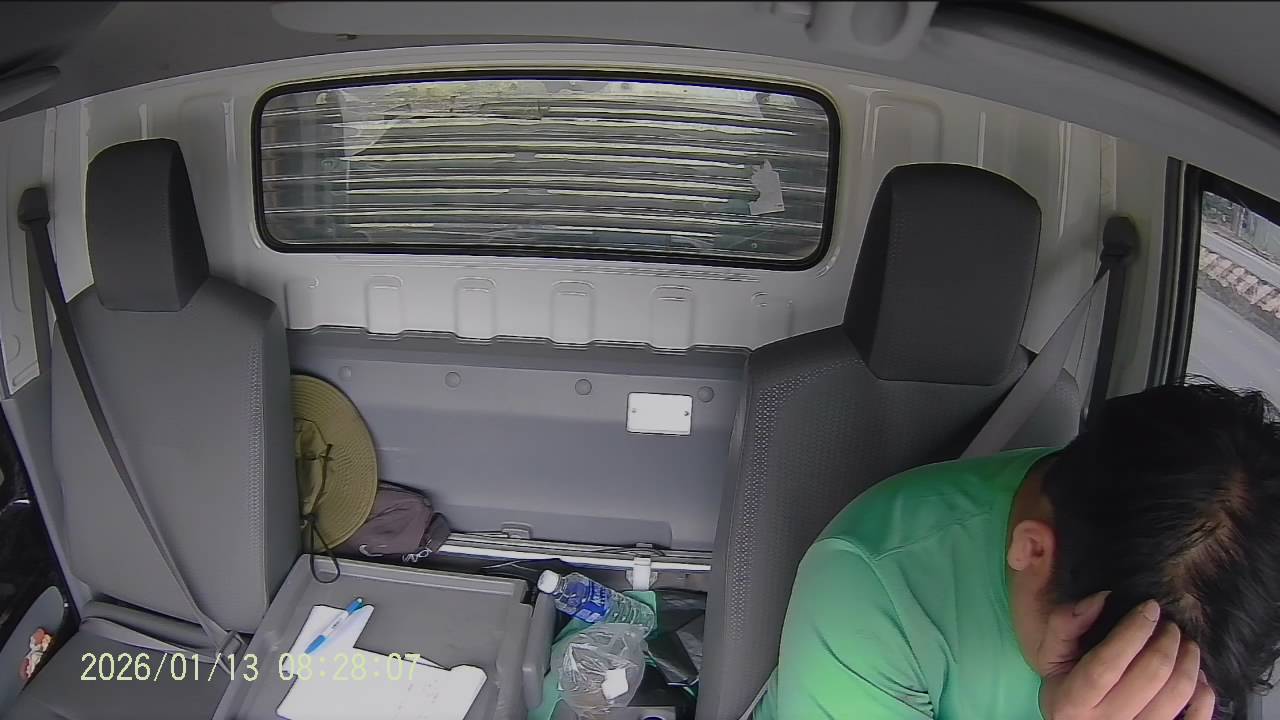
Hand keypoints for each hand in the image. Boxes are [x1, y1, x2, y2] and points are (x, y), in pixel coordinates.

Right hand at [1036, 592, 1215, 719]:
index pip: (1107, 664)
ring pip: (1176, 695)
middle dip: (1166, 642)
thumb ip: (1066, 623)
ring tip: (1184, 644)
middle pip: (1148, 677)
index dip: (1132, 632)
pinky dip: (1204, 695)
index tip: (1149, 607)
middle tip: (1170, 625)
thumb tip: (1103, 598)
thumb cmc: (1065, 684)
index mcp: (1072, 701)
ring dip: (1188, 662)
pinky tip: (1198, 677)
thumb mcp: (1051, 654)